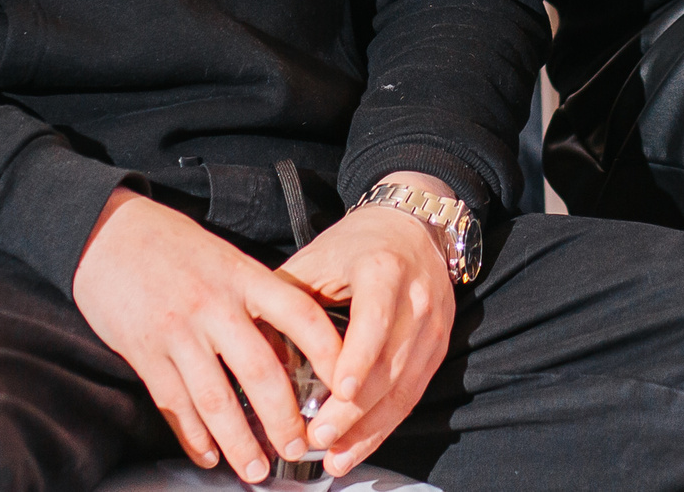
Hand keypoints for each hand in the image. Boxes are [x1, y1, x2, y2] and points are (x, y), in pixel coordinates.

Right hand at [72, 188, 344, 482]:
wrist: (107, 235)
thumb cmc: (171, 244)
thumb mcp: (225, 258)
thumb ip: (254, 299)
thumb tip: (287, 349)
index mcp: (242, 277)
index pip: (299, 314)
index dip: (328, 351)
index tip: (347, 384)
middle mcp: (214, 306)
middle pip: (260, 371)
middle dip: (283, 418)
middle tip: (299, 446)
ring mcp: (178, 333)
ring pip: (216, 400)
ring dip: (240, 443)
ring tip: (256, 469)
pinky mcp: (145, 354)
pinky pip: (174, 405)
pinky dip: (194, 437)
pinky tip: (208, 455)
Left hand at [278, 171, 458, 475]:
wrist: (414, 226)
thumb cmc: (358, 243)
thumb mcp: (318, 255)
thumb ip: (286, 295)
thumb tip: (245, 337)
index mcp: (383, 270)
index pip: (376, 318)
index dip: (361, 356)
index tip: (339, 390)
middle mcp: (417, 300)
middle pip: (389, 365)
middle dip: (354, 410)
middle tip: (317, 438)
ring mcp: (433, 327)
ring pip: (403, 388)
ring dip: (368, 429)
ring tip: (334, 457)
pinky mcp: (438, 348)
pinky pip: (412, 395)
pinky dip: (384, 426)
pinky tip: (356, 447)